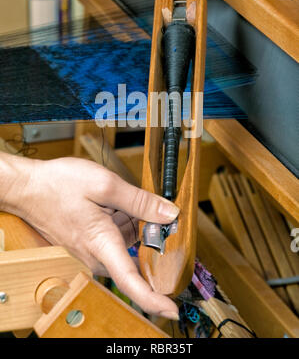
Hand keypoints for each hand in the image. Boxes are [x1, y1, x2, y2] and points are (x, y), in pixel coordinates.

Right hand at [2, 155, 179, 318]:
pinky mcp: (88, 246)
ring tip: (116, 199)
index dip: (154, 300)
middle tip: (141, 204)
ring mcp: (90, 252)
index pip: (130, 282)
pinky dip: (120, 221)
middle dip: (146, 232)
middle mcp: (95, 256)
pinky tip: (111, 204)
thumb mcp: (105, 184)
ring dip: (131, 222)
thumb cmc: (58, 185)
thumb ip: (140, 201)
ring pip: (127, 244)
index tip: (172, 310)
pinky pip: (115, 238)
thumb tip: (169, 214)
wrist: (28, 188)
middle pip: (136, 256)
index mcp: (101, 244)